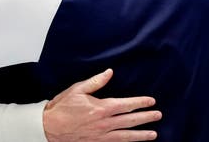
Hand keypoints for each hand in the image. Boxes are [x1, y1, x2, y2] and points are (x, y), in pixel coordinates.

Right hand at [44, 69, 160, 141]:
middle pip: (130, 121)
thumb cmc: (63, 107)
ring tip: (153, 134)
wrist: (49, 128)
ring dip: (141, 135)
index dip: (140, 103)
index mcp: (101, 108)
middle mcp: (104, 123)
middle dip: (146, 118)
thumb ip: (96, 82)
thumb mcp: (78, 89)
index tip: (151, 101)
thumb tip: (110, 72)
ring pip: (126, 136)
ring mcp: (101, 136)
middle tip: (158, 115)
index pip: (126, 105)